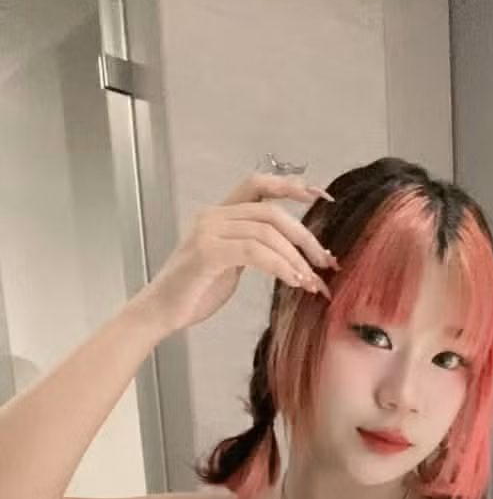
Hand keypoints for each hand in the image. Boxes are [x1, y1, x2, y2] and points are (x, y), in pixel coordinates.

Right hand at [137, 171, 336, 335]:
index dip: (291, 185)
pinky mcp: (207, 252)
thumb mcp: (231, 265)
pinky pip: (254, 251)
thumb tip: (293, 256)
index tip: (322, 195)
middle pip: (271, 212)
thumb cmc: (194, 293)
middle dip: (304, 237)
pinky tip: (292, 281)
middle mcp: (215, 215)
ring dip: (295, 257)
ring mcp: (209, 232)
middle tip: (325, 261)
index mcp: (221, 214)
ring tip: (311, 281)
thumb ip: (254, 250)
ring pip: (266, 231)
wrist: (160, 313)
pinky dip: (279, 265)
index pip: (260, 185)